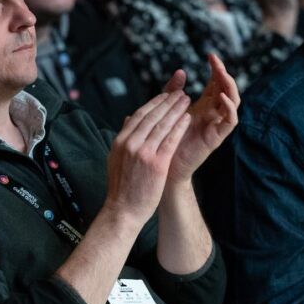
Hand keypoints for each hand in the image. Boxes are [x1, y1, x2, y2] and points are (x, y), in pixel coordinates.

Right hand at [103, 91, 191, 225]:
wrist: (123, 210)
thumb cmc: (121, 188)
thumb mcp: (116, 159)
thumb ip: (124, 139)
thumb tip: (128, 121)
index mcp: (120, 141)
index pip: (138, 115)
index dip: (153, 104)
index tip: (164, 96)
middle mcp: (130, 143)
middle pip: (151, 116)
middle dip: (167, 102)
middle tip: (179, 93)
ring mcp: (143, 153)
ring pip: (162, 125)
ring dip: (175, 110)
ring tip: (186, 101)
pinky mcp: (156, 163)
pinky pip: (170, 140)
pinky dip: (179, 127)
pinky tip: (188, 118)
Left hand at [163, 54, 240, 184]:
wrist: (164, 168)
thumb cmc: (165, 140)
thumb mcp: (168, 110)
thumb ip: (172, 92)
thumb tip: (180, 71)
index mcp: (203, 106)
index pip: (215, 83)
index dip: (216, 69)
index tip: (210, 55)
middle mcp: (213, 113)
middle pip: (227, 88)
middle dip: (223, 73)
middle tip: (215, 61)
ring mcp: (216, 124)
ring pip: (233, 101)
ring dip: (230, 86)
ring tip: (222, 75)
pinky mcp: (217, 137)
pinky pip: (231, 121)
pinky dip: (229, 107)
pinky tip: (222, 97)